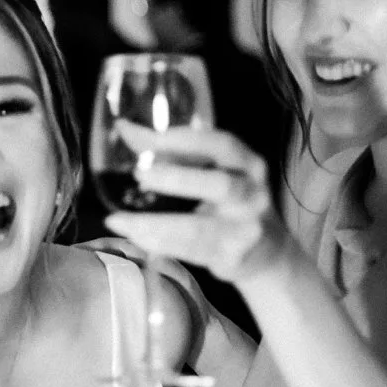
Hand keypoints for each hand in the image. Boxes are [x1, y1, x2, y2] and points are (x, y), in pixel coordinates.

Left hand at [101, 125, 293, 285]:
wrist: (268, 254)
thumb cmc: (230, 204)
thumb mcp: (215, 173)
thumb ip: (175, 153)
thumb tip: (125, 128)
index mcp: (249, 165)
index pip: (222, 145)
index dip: (185, 139)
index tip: (146, 137)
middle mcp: (254, 195)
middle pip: (220, 185)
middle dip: (177, 179)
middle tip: (139, 175)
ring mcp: (246, 229)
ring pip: (199, 228)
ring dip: (154, 223)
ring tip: (117, 220)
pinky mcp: (232, 257)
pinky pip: (191, 251)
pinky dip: (159, 243)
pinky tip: (134, 236)